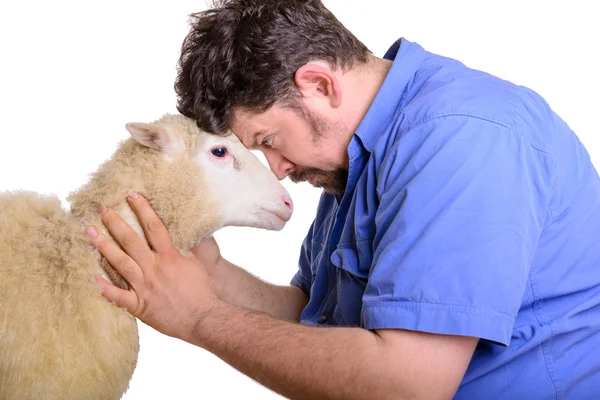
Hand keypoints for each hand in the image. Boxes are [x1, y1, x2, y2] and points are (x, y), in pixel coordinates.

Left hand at [85, 192, 219, 342]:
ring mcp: (145, 286)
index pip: (155, 227)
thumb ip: (184, 249)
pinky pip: (118, 296)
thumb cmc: (202, 292)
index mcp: (169, 257)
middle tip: (101, 208)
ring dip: (104, 246)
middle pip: (132, 241)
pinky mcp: (140, 305)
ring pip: (121, 262)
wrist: (204, 318)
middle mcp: (154, 268)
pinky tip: (90, 278)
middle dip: (115, 222)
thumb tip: (180, 233)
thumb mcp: (196, 264)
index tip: (132, 195)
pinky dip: (104, 288)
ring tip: (89, 232)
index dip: (143, 209)